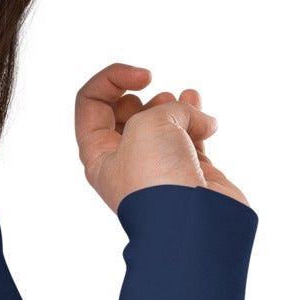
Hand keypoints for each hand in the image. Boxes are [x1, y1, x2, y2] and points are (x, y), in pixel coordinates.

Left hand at [74, 62, 248, 212]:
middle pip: (126, 113)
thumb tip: (196, 119)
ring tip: (187, 103)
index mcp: (98, 154)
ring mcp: (158, 167)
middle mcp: (125, 161)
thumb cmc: (158, 180)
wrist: (195, 222)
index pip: (91, 103)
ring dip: (175, 106)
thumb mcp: (148, 124)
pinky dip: (199, 122)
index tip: (144, 77)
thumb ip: (166, 108)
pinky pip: (190, 137)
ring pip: (162, 123)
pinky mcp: (189, 171)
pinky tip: (207, 122)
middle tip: (160, 102)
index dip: (113, 78)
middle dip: (143, 98)